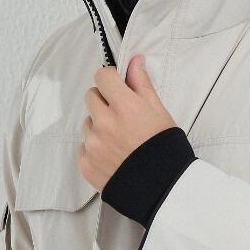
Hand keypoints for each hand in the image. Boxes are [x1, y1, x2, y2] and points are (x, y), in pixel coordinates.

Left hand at [79, 54, 176, 190]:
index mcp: (124, 107)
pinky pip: (84, 146)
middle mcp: (105, 124)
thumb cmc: (165, 150)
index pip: (102, 77)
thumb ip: (142, 84)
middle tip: (121, 116)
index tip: (117, 86)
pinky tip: (113, 156)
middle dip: (104, 101)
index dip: (110, 79)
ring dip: (99, 126)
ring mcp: (93, 145)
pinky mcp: (86, 163)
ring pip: (87, 123)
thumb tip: (134, 60)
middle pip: (91, 97)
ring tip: (120, 140)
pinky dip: (95, 148)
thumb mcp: (159, 111)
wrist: (162, 189)